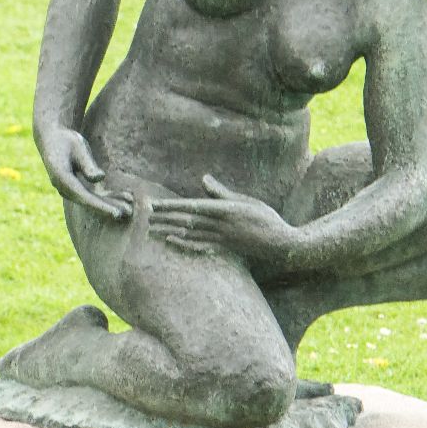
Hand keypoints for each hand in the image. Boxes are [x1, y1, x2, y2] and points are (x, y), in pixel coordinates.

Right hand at [37, 126, 131, 220]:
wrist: (51, 138)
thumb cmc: (66, 140)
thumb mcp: (78, 147)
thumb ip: (88, 164)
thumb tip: (99, 178)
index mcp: (62, 178)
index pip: (84, 197)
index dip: (101, 207)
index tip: (116, 213)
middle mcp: (64, 188)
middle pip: (89, 202)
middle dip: (109, 208)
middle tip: (129, 212)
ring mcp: (69, 190)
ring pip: (92, 200)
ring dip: (111, 204)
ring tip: (130, 207)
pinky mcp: (76, 188)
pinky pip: (93, 195)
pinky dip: (108, 197)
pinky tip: (126, 197)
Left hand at [149, 175, 301, 270]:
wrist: (283, 244)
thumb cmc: (266, 219)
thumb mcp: (245, 201)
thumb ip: (222, 192)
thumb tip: (204, 178)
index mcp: (225, 210)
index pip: (192, 206)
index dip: (171, 205)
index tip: (154, 204)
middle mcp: (221, 225)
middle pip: (186, 220)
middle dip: (164, 217)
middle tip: (143, 215)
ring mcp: (221, 239)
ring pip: (189, 233)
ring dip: (169, 229)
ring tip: (151, 228)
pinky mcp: (224, 248)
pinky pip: (200, 245)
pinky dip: (184, 243)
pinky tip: (172, 240)